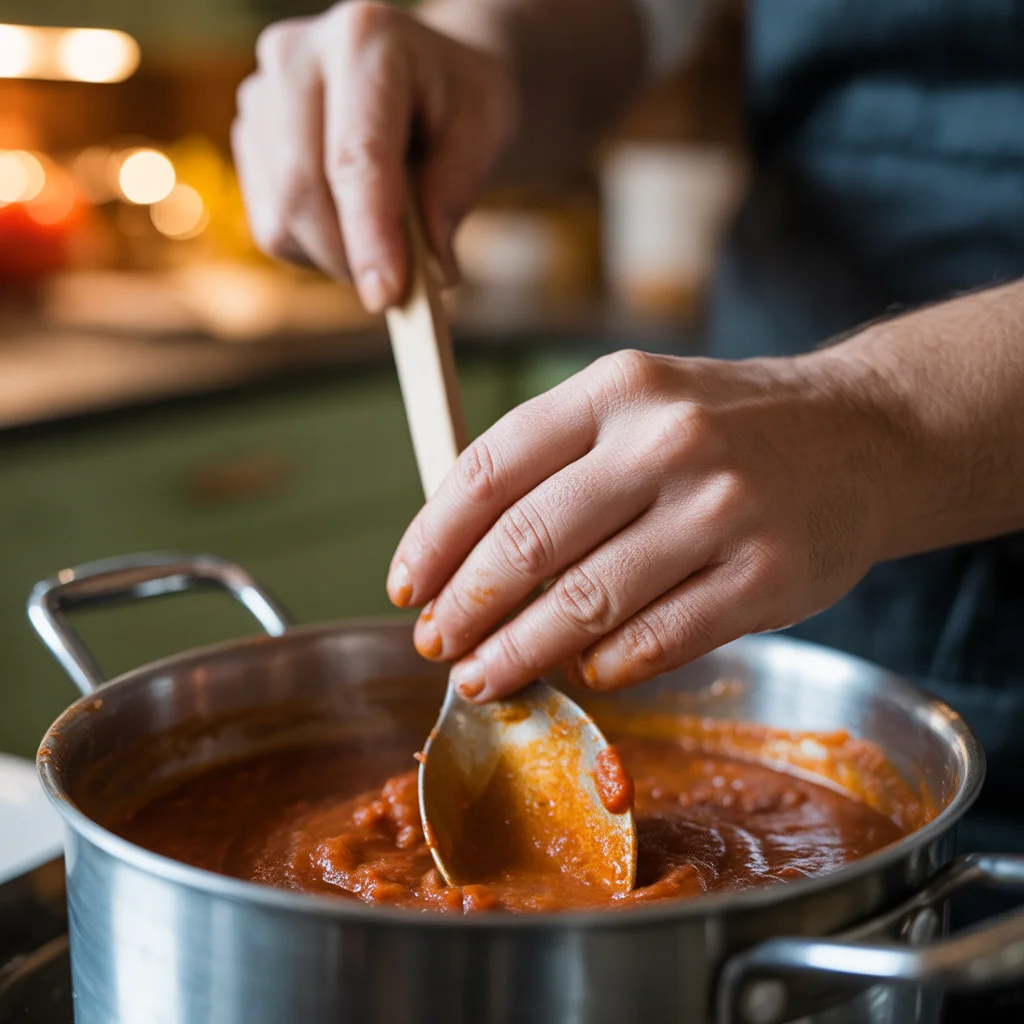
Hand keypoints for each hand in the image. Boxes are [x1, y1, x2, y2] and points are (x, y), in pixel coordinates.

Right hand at [232, 1, 518, 310]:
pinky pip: (270, 227)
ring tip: (383, 241)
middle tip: (397, 289)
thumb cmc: (458, 105)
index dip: (369, 235)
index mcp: (364, 40)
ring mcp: (260, 95)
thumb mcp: (485, 133)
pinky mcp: (247, 136)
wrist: (425, 79)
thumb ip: (456, 194)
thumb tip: (431, 270)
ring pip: (281, 217)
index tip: (386, 296)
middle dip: (350, 257)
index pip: (356, 157)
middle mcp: (296, 56)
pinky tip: (349, 224)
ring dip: (335, 257)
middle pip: (302, 190)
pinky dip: (313, 249)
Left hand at [386, 348, 901, 699]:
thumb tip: (457, 554)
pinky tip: (580, 674)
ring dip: (519, 653)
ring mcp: (722, 509)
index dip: (433, 536)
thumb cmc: (724, 427)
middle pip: (527, 542)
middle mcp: (666, 441)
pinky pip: (658, 640)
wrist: (861, 435)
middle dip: (465, 607)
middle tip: (437, 645)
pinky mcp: (767, 575)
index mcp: (616, 388)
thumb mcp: (637, 404)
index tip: (405, 586)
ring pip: (586, 602)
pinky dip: (604, 667)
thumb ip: (552, 462)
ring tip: (482, 679)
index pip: (491, 466)